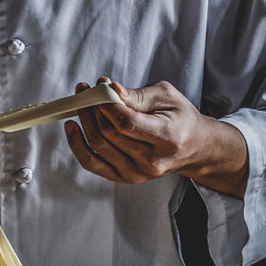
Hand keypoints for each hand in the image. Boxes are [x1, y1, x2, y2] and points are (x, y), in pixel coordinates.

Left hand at [63, 78, 249, 197]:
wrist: (193, 148)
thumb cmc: (180, 119)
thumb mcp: (167, 97)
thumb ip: (138, 95)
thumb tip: (110, 90)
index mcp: (167, 139)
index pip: (127, 123)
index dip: (107, 105)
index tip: (99, 87)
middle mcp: (151, 161)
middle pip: (110, 133)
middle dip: (93, 107)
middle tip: (86, 89)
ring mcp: (137, 173)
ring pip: (99, 145)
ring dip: (85, 120)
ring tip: (82, 100)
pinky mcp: (125, 177)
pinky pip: (93, 163)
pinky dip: (78, 145)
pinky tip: (72, 127)